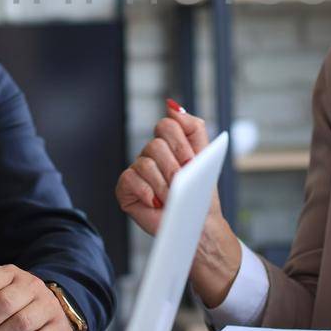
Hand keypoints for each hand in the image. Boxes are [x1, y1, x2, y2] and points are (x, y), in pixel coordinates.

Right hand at [115, 100, 220, 236]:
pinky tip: (155, 202)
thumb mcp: (205, 156)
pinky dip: (145, 192)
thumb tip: (172, 107)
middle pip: (155, 145)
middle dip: (173, 168)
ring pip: (144, 164)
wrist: (197, 224)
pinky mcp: (125, 188)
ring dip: (163, 185)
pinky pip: (129, 179)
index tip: (191, 163)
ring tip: (171, 199)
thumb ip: (193, 127)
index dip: (180, 145)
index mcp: (169, 143)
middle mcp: (151, 153)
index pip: (166, 125)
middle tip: (182, 184)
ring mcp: (137, 170)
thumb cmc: (201, 193)